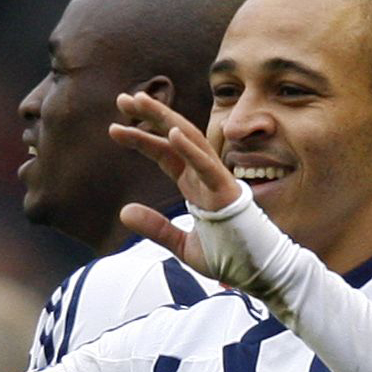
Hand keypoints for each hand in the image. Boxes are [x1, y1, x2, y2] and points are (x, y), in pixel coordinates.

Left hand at [106, 93, 280, 297]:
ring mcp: (216, 181)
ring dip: (164, 119)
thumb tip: (124, 212)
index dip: (140, 138)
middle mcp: (203, 177)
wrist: (258, 274)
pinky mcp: (228, 193)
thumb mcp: (182, 245)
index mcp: (193, 185)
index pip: (163, 154)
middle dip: (149, 115)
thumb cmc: (229, 257)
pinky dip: (189, 149)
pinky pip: (207, 166)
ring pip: (189, 141)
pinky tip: (170, 133)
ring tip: (140, 102)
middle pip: (173, 137)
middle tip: (122, 98)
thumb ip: (156, 227)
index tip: (114, 127)